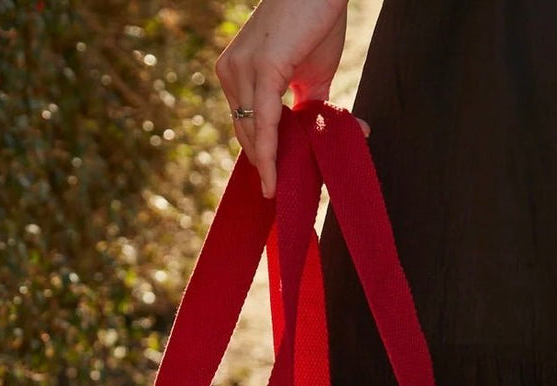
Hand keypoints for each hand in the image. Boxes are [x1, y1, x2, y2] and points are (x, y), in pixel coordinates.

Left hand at [216, 0, 349, 197]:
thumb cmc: (317, 20)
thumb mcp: (310, 74)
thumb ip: (308, 108)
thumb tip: (325, 139)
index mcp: (235, 72)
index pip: (245, 123)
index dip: (258, 153)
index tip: (270, 181)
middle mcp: (230, 72)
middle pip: (246, 133)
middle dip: (263, 164)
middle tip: (279, 193)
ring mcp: (241, 70)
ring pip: (253, 133)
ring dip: (269, 164)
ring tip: (281, 190)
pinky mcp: (260, 69)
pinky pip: (264, 123)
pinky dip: (269, 154)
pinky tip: (273, 178)